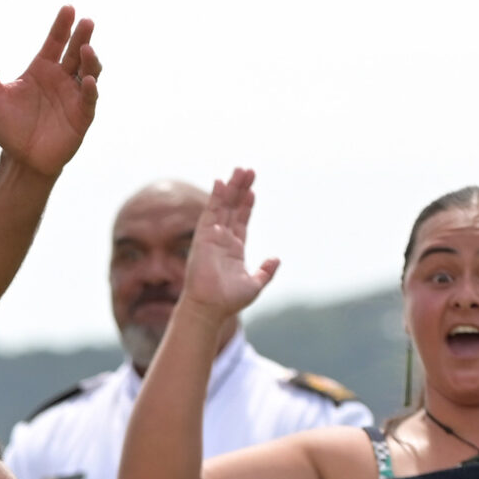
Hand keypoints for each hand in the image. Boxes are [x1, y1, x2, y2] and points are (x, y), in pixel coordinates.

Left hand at [0, 7, 100, 179]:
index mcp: (42, 68)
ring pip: (89, 71)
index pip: (55, 41)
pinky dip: (91, 89)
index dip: (62, 25)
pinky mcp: (82, 116)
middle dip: (82, 36)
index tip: (68, 8)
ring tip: (86, 48)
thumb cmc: (8, 127)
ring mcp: (74, 95)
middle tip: (86, 21)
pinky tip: (89, 80)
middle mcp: (62, 78)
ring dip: (90, 60)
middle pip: (76, 51)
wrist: (21, 160)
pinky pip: (89, 99)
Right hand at [182, 167, 279, 319]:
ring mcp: (212, 237)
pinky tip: (221, 182)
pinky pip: (210, 212)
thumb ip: (266, 271)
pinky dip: (215, 197)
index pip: (240, 221)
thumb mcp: (255, 284)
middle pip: (232, 208)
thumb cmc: (228, 301)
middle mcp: (222, 240)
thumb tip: (275, 259)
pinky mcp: (203, 237)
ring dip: (231, 187)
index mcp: (234, 249)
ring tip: (241, 170)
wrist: (210, 307)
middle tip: (248, 171)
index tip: (252, 191)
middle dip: (240, 189)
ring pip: (223, 206)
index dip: (247, 205)